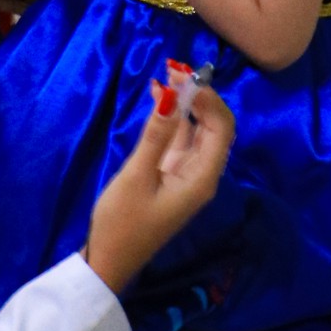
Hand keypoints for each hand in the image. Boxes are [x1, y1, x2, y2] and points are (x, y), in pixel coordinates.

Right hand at [84, 85, 234, 293]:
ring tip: (166, 74)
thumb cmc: (122, 222)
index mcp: (202, 178)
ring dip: (185, 102)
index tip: (182, 77)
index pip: (222, 128)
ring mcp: (187, 174)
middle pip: (214, 126)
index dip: (208, 98)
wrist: (108, 260)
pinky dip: (172, 117)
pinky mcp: (171, 174)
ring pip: (197, 129)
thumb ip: (156, 134)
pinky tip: (157, 95)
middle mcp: (202, 174)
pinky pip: (180, 138)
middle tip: (173, 70)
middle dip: (199, 95)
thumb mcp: (137, 175)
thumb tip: (171, 93)